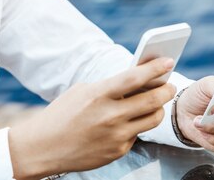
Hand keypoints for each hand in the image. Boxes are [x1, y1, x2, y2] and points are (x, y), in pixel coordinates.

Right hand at [8, 57, 176, 179]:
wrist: (43, 147)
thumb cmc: (62, 114)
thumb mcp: (83, 91)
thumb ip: (109, 87)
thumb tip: (138, 81)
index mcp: (99, 94)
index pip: (135, 78)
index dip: (155, 68)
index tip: (168, 62)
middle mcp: (110, 115)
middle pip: (152, 100)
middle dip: (166, 90)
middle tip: (169, 86)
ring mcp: (115, 136)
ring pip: (153, 119)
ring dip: (158, 109)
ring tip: (156, 102)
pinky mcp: (117, 151)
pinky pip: (137, 134)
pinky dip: (136, 126)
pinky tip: (129, 121)